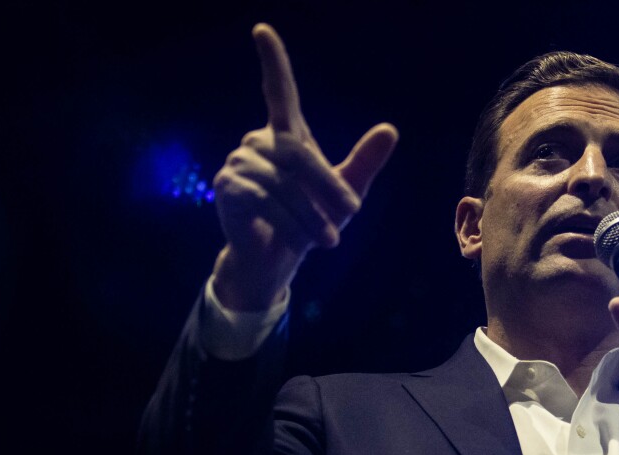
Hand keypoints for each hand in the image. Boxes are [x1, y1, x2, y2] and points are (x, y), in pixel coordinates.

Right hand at [211, 23, 398, 309]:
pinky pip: (265, 200)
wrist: (275, 261)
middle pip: (297, 153)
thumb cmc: (310, 223)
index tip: (262, 30)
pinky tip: (302, 242)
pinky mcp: (228, 188)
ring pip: (283, 183)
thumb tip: (390, 129)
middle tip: (353, 212)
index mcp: (286, 136)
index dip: (273, 62)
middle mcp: (258, 141)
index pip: (279, 93)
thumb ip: (364, 163)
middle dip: (327, 186)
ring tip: (328, 240)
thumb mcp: (343, 195)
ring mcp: (239, 162)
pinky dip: (290, 223)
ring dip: (310, 214)